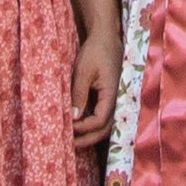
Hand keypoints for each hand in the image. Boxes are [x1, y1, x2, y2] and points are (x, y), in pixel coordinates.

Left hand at [69, 26, 118, 149]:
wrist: (106, 39)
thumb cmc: (95, 52)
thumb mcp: (83, 72)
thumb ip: (79, 95)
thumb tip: (74, 118)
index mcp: (112, 94)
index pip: (99, 121)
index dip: (83, 128)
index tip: (67, 127)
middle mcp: (117, 101)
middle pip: (105, 130)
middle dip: (87, 139)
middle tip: (69, 146)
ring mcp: (115, 100)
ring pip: (105, 126)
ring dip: (90, 135)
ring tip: (73, 141)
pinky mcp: (110, 99)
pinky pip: (103, 118)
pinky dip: (91, 126)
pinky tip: (78, 128)